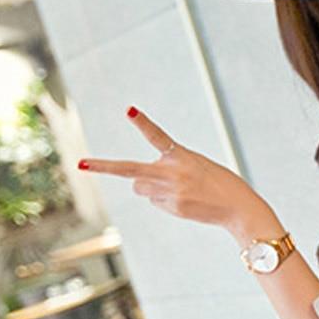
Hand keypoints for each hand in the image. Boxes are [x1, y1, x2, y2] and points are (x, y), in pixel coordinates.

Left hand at [79, 107, 272, 236]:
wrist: (238, 208)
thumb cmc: (219, 182)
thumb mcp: (196, 166)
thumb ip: (167, 169)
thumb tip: (139, 188)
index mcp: (181, 156)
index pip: (158, 136)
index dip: (143, 123)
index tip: (129, 110)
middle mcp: (172, 173)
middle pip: (130, 170)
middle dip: (103, 167)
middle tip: (80, 164)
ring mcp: (171, 192)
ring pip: (141, 188)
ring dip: (150, 187)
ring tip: (179, 189)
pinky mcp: (173, 207)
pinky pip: (156, 201)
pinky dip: (166, 200)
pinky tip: (187, 201)